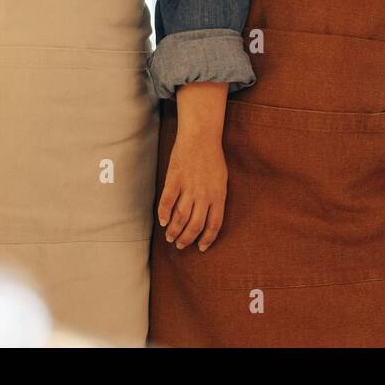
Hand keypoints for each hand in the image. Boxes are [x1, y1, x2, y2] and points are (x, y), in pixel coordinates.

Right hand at [157, 129, 226, 250]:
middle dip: (187, 239)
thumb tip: (209, 216)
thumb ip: (216, 198)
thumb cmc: (212, 158)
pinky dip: (163, 214)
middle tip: (180, 245)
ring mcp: (189, 188)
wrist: (201, 137)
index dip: (207, 239)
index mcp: (218, 196)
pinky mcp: (175, 180)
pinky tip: (162, 221)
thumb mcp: (221, 180)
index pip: (214, 225)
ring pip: (180, 218)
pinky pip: (167, 202)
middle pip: (195, 225)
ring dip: (174, 231)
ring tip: (170, 237)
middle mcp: (204, 195)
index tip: (201, 247)